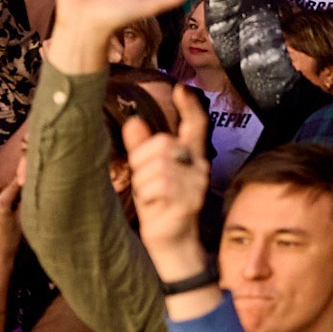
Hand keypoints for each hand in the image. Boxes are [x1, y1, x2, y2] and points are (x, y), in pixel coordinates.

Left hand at [124, 90, 213, 272]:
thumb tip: (134, 122)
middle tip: (144, 183)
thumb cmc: (160, 207)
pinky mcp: (190, 200)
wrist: (170, 242)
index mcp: (190, 157)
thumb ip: (141, 148)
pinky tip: (156, 206)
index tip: (180, 89)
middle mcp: (198, 167)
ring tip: (151, 198)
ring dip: (144, 183)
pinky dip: (149, 196)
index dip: (189, 107)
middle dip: (142, 162)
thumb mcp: (147, 174)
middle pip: (163, 143)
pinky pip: (159, 186)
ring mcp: (196, 184)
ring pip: (158, 166)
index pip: (196, 126)